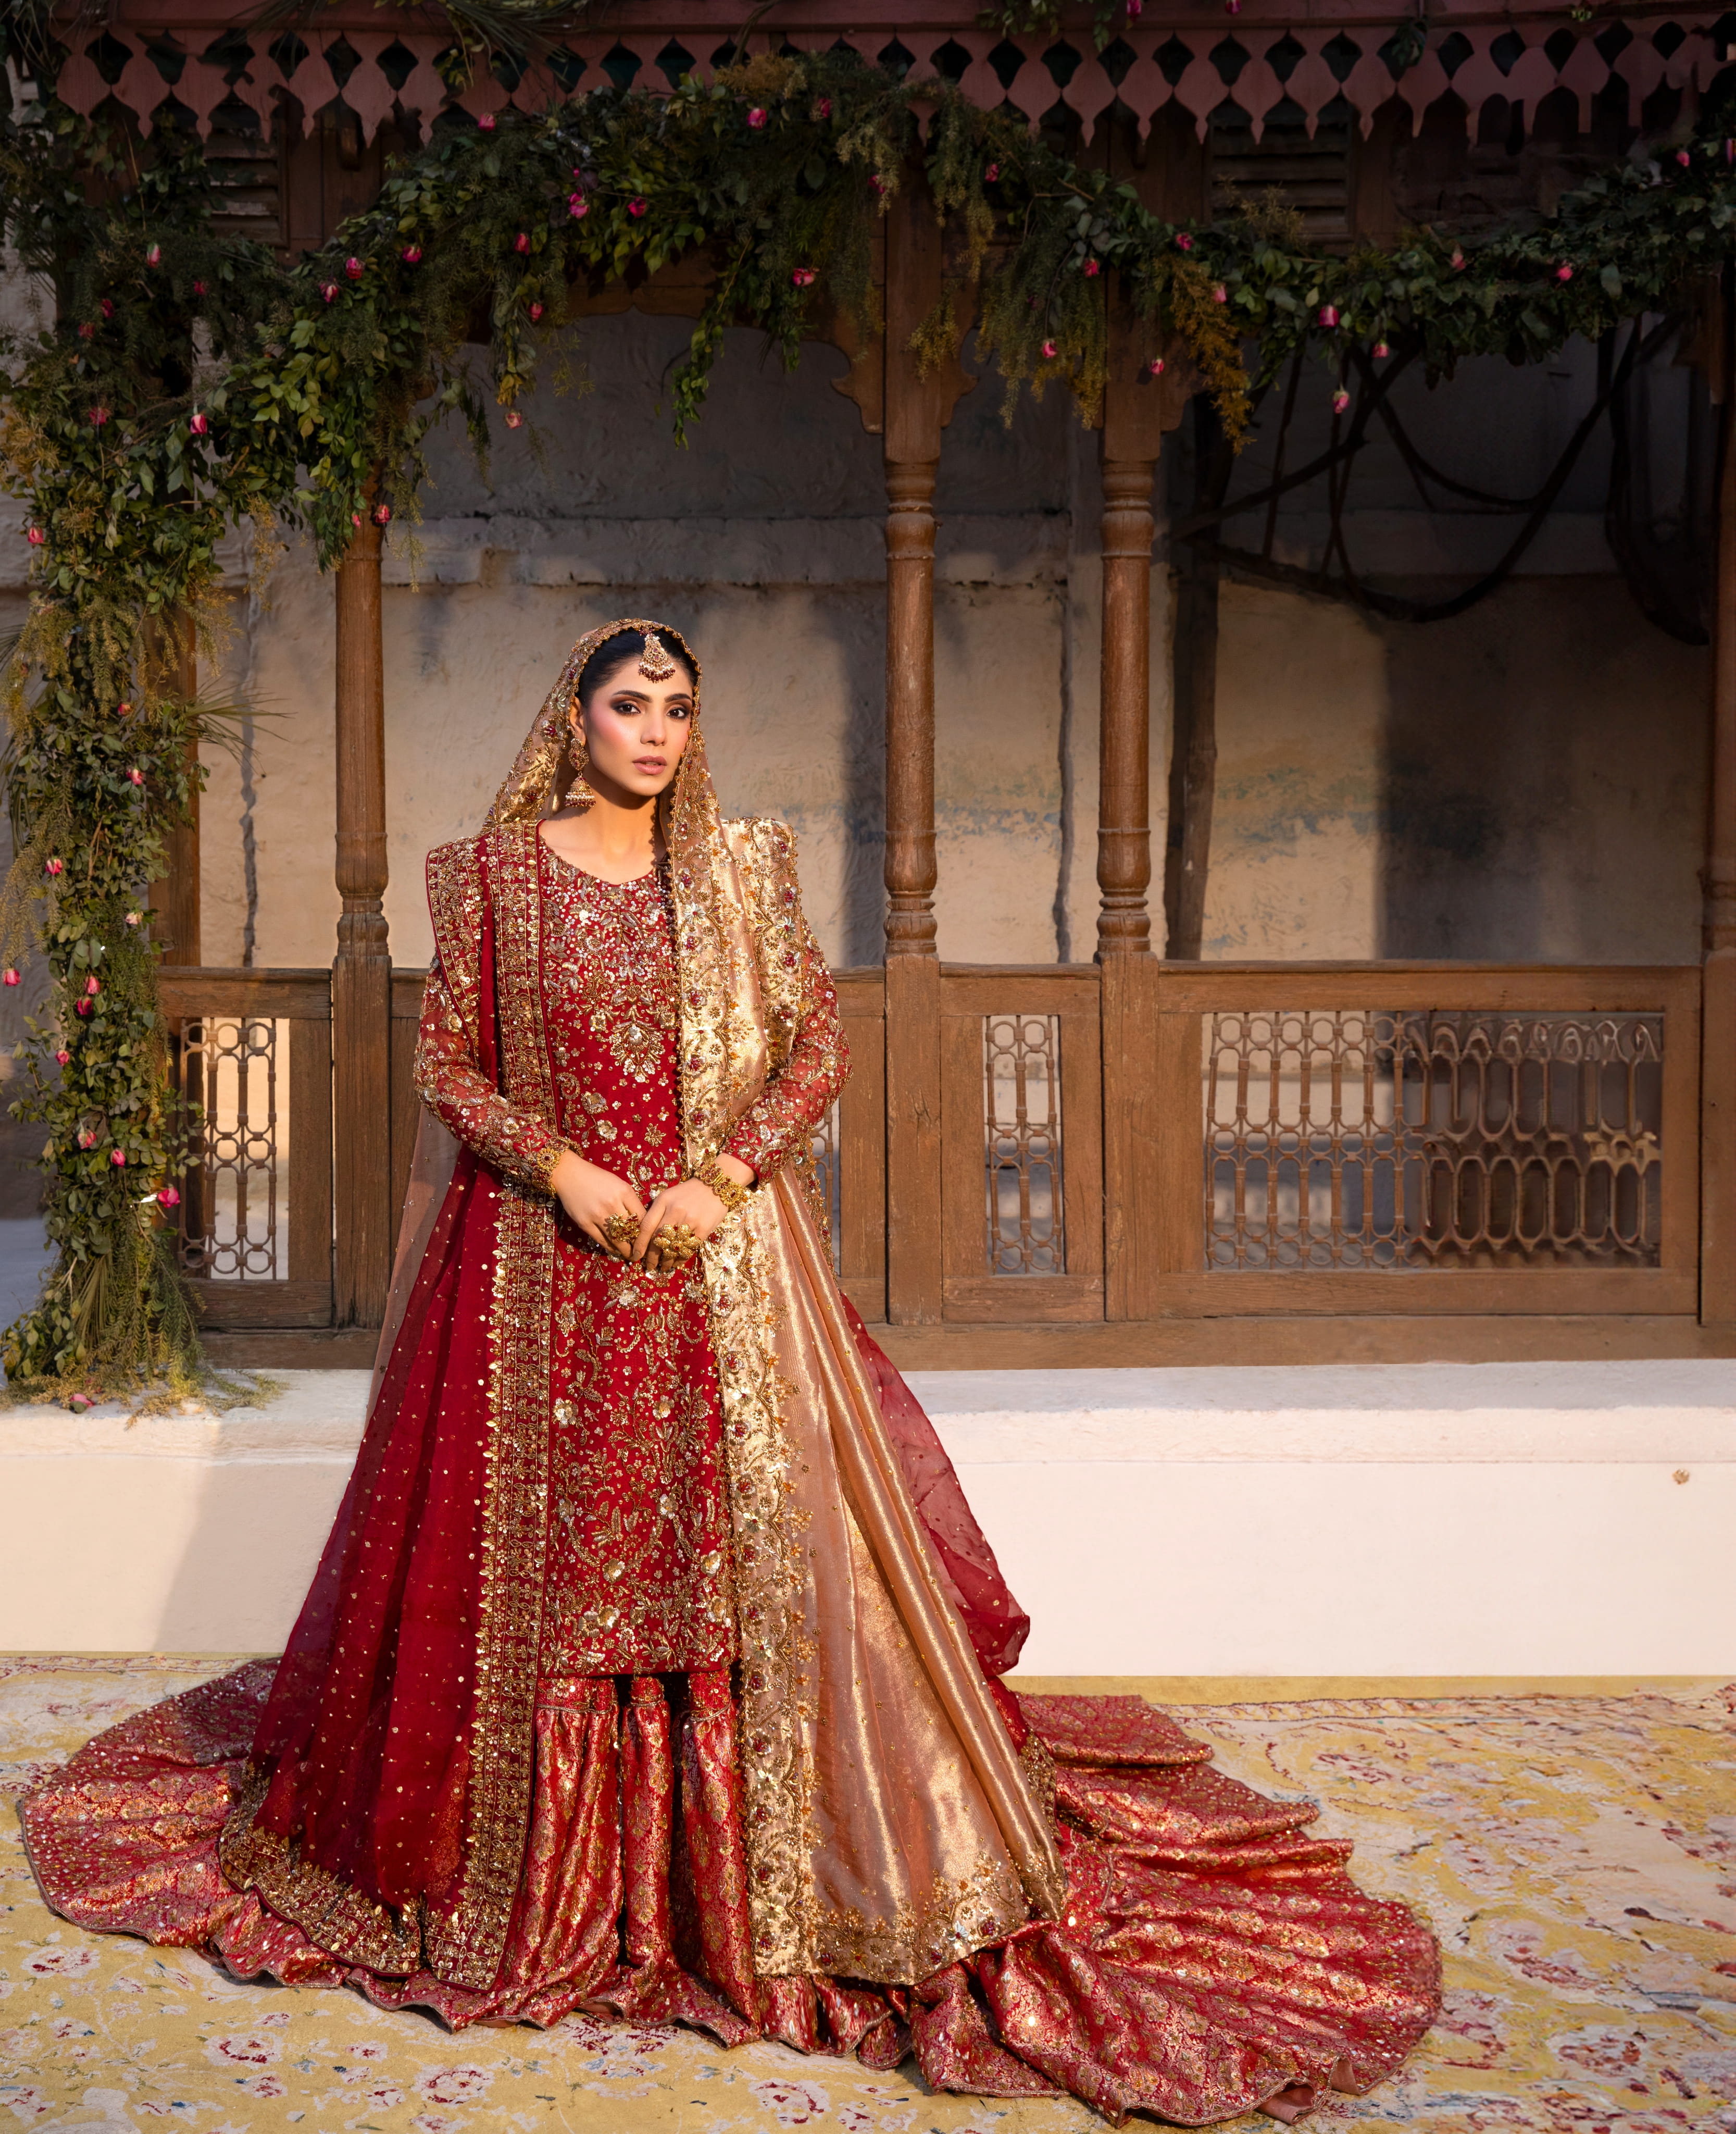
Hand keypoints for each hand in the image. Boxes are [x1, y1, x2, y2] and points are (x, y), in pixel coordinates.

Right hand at [550, 1150, 644, 1255]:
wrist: (570, 1175)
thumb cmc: (597, 1178)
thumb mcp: (619, 1184)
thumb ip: (630, 1200)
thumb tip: (640, 1221)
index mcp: (624, 1192)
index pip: (642, 1217)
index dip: (647, 1231)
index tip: (649, 1238)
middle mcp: (612, 1204)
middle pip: (631, 1230)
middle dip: (638, 1244)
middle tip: (641, 1252)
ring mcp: (597, 1214)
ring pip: (617, 1239)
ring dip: (625, 1250)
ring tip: (630, 1255)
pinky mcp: (584, 1223)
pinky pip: (601, 1241)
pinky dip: (610, 1248)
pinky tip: (615, 1250)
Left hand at [634, 1153, 753, 1272]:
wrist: (714, 1185)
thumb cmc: (687, 1193)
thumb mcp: (667, 1196)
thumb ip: (656, 1212)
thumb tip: (644, 1236)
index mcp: (663, 1201)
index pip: (646, 1226)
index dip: (639, 1244)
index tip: (635, 1256)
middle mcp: (675, 1211)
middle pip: (658, 1240)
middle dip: (652, 1257)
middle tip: (649, 1266)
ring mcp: (690, 1220)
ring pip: (673, 1247)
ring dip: (666, 1261)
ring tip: (663, 1267)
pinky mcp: (704, 1229)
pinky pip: (688, 1249)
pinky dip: (680, 1259)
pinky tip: (676, 1262)